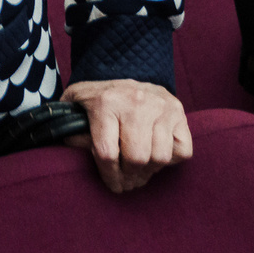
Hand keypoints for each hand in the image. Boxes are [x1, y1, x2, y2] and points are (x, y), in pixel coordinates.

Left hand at [61, 78, 192, 192]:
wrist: (129, 68)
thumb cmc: (102, 96)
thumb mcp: (77, 104)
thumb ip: (70, 126)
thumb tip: (72, 147)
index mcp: (105, 102)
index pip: (107, 152)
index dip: (109, 175)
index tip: (112, 184)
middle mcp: (135, 102)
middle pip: (136, 158)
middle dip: (130, 176)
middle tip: (127, 180)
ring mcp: (161, 106)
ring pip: (160, 158)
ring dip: (149, 170)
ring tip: (140, 168)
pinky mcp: (179, 112)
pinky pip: (182, 151)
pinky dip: (171, 158)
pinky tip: (156, 151)